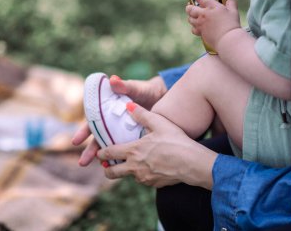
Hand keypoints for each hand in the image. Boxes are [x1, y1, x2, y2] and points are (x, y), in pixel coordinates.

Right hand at [72, 75, 167, 164]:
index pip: (93, 122)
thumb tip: (112, 79)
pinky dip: (121, 158)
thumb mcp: (136, 88)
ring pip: (111, 146)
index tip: (76, 141)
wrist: (162, 97)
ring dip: (105, 157)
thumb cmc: (145, 90)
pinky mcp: (134, 138)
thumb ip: (125, 85)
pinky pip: (126, 150)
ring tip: (102, 168)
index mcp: (108, 111)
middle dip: (90, 150)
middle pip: (98, 138)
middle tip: (83, 162)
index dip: (83, 132)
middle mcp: (113, 123)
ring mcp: (123, 132)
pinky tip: (119, 167)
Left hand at [96, 103, 217, 188]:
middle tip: (108, 165)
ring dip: (128, 171)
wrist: (191, 163)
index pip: (109, 153)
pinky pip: (144, 180)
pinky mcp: (154, 184)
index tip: (99, 152)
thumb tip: (128, 105)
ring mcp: (144, 178)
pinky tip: (152, 166)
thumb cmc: (176, 141)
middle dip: (107, 169)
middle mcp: (135, 167)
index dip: (101, 153)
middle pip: (112, 173)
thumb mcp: (159, 123)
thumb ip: (142, 115)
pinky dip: (144, 174)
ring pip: (129, 176)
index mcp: (133, 151)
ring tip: (134, 163)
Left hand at [186, 0, 240, 49]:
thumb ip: (231, 4)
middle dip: (189, 7)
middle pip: (190, 9)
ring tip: (192, 16)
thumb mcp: (233, 12)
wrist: (227, 39)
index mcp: (211, 7)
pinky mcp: (200, 33)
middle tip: (189, 6)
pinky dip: (194, 28)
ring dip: (190, 17)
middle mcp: (203, 15)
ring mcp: (201, 24)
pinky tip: (196, 27)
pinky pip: (193, 29)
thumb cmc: (231, 25)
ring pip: (190, 19)